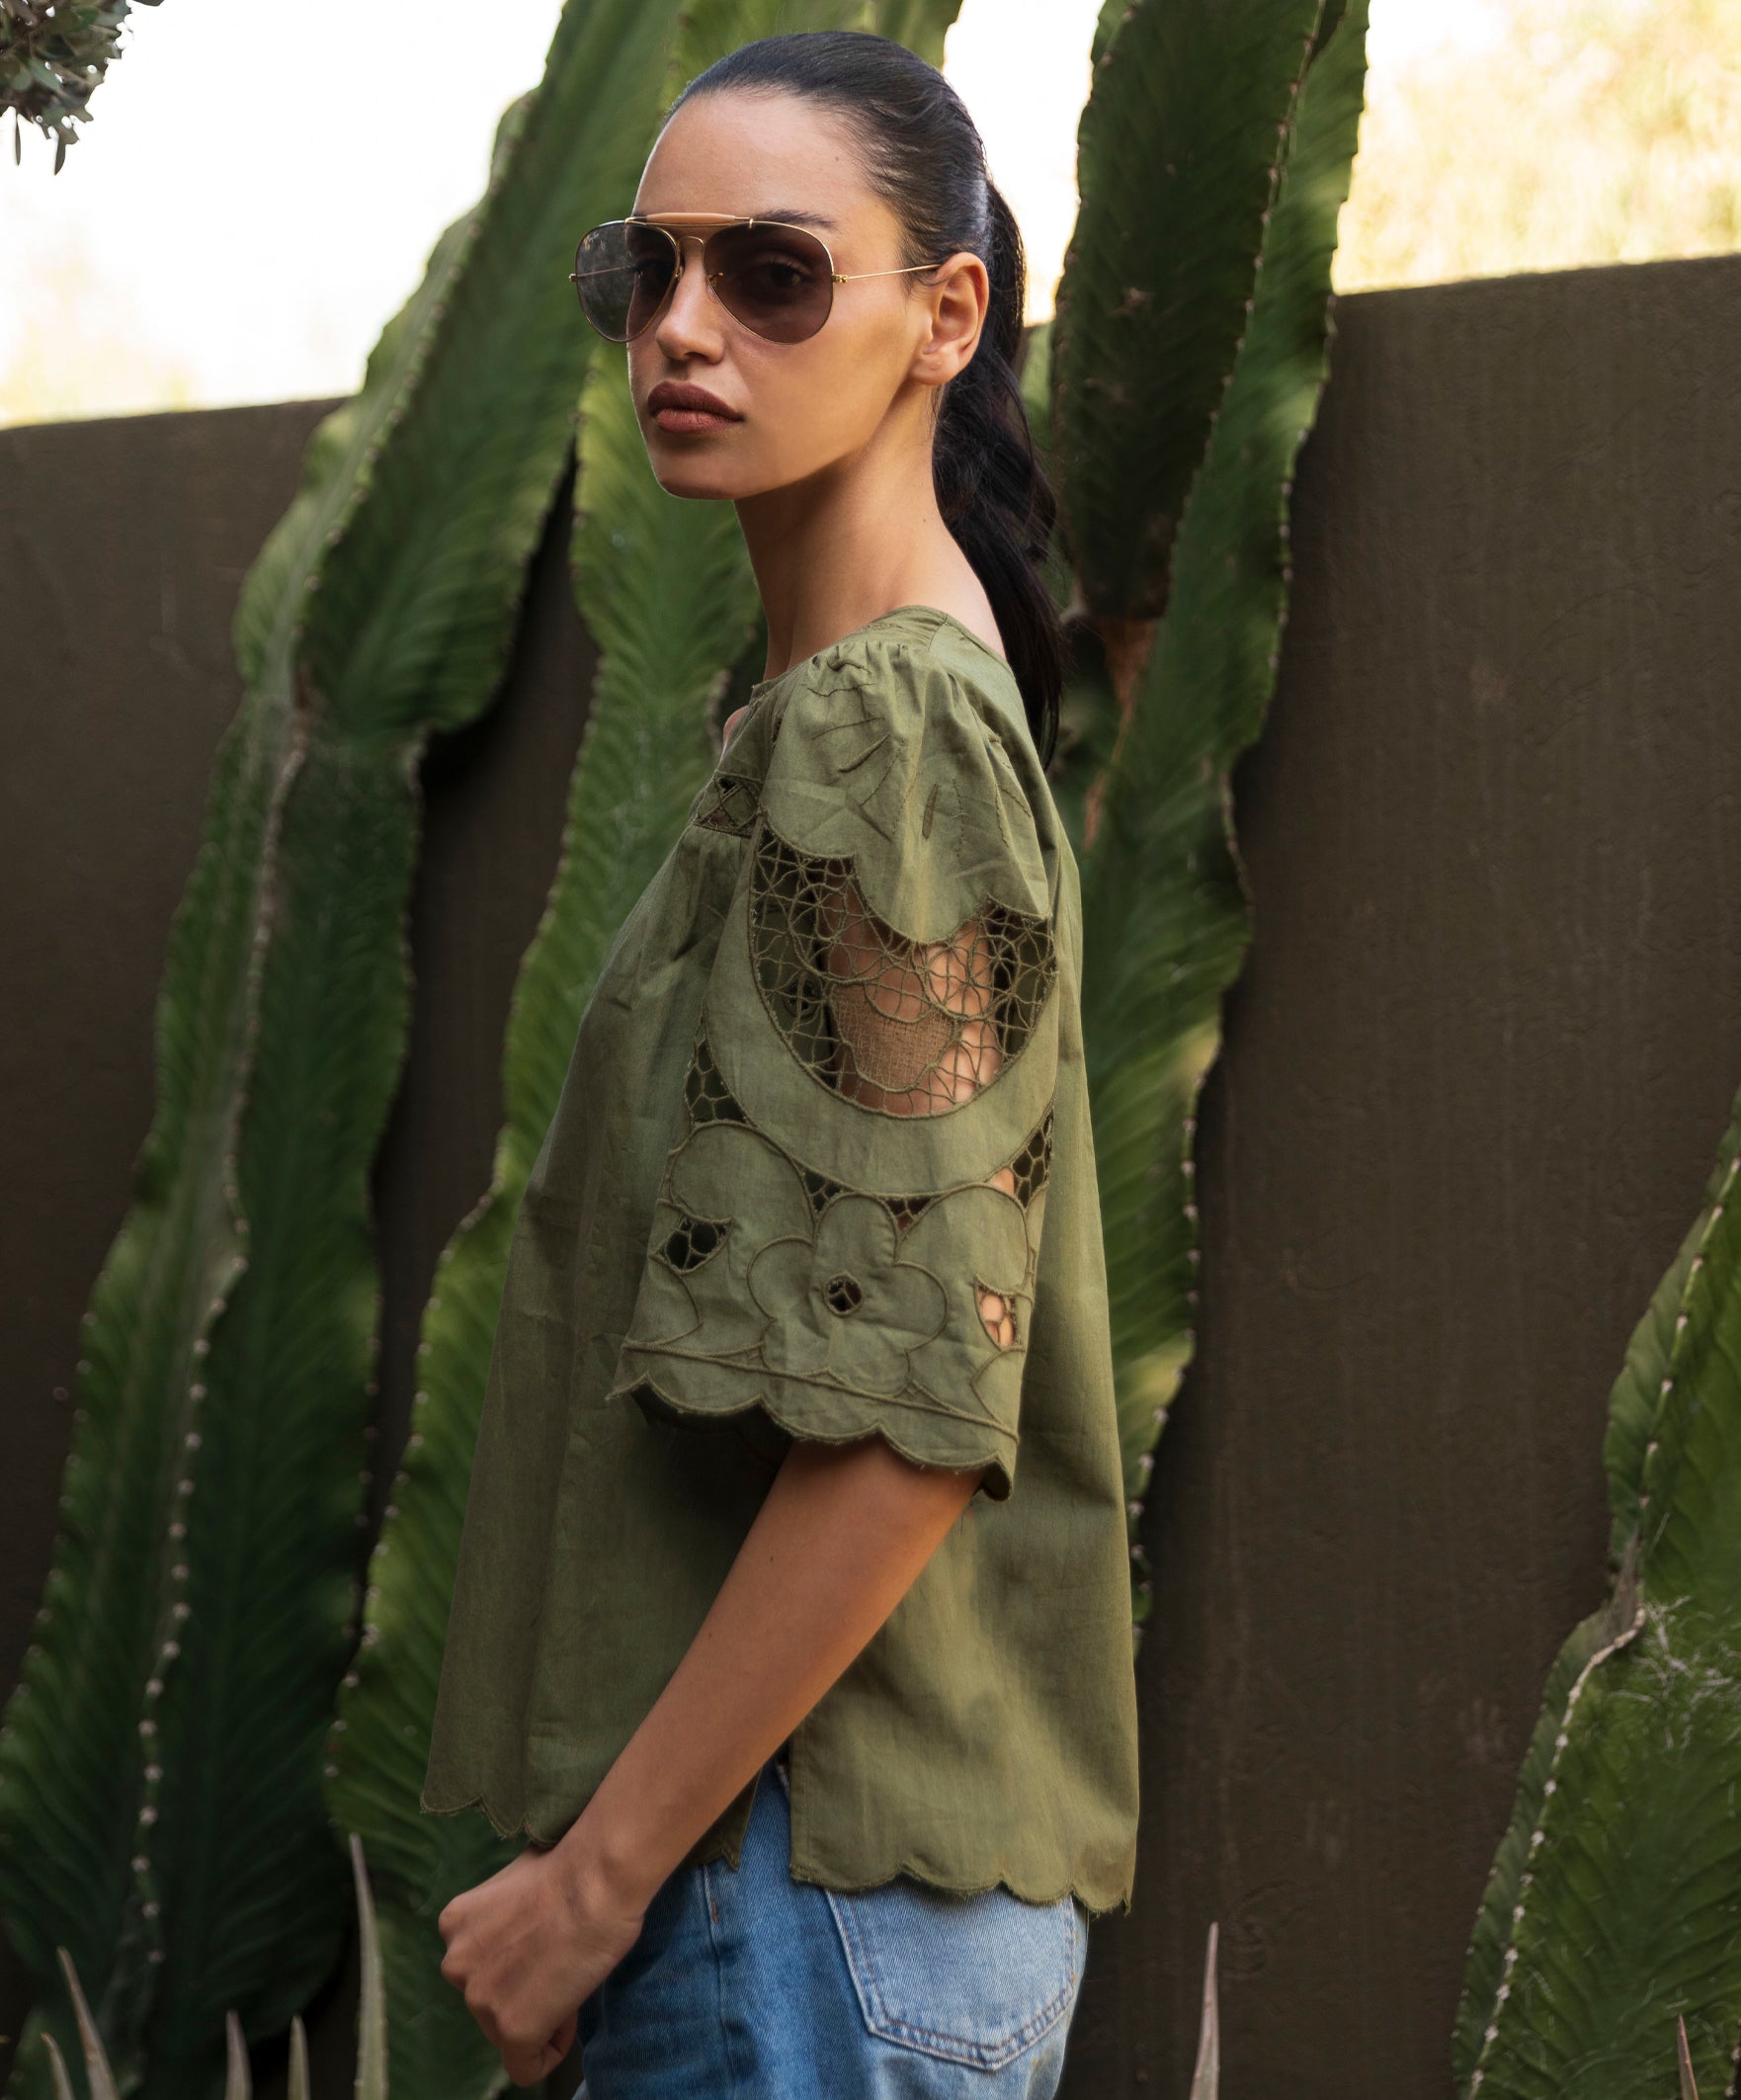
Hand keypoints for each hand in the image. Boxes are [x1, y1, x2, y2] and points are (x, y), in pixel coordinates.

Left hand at [436, 1838, 647, 2087]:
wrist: (596, 1878)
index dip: (519, 1961)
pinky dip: (549, 2052)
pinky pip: (526, 2067)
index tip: (549, 1944)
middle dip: (525, 1990)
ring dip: (539, 2014)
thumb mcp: (518, 1883)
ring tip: (571, 1978)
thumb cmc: (573, 1866)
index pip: (480, 1965)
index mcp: (454, 1924)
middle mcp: (455, 1964)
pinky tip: (570, 2015)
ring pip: (507, 2031)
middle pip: (489, 2000)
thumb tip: (524, 1932)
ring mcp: (480, 1999)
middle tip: (563, 1962)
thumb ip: (505, 1918)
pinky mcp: (511, 2030)